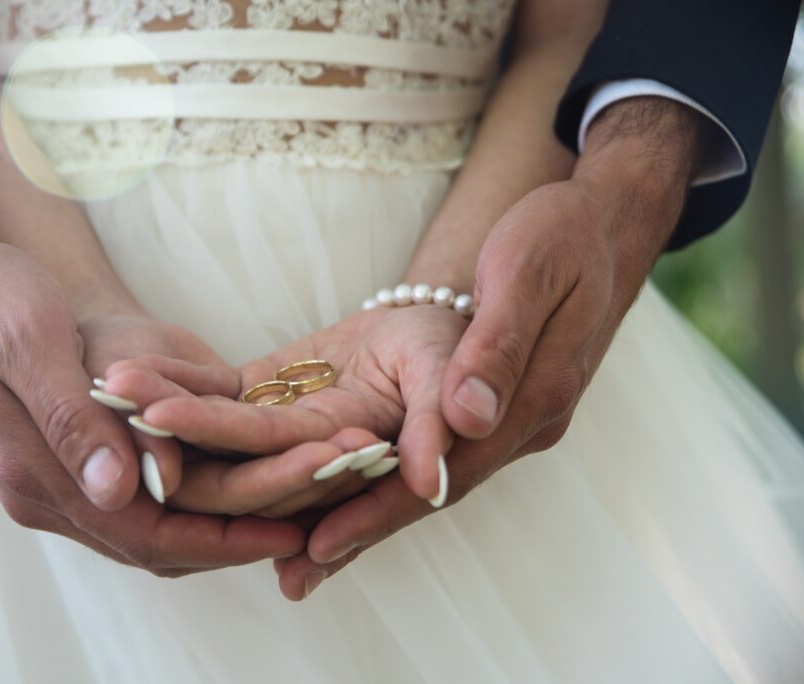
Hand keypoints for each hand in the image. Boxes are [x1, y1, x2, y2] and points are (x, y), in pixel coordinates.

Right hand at [0, 184, 303, 574]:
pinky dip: (196, 502)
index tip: (293, 528)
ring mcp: (56, 484)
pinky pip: (143, 504)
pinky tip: (241, 478)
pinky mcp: (68, 464)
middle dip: (242, 533)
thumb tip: (119, 491)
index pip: (146, 536)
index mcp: (35, 471)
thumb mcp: (27, 339)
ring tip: (298, 499)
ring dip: (226, 522)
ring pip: (155, 532)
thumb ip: (70, 416)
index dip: (224, 539)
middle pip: (160, 546)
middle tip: (318, 508)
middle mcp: (47, 495)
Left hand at [107, 303, 468, 505]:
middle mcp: (311, 458)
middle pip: (237, 458)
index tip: (170, 431)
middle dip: (176, 437)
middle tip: (117, 413)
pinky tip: (129, 365)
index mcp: (359, 460)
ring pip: (216, 429)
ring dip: (164, 408)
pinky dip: (177, 378)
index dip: (233, 452)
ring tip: (109, 383)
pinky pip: (218, 392)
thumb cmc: (458, 346)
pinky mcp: (267, 399)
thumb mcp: (453, 377)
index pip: (291, 466)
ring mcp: (283, 430)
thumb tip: (431, 485)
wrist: (437, 326)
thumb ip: (440, 428)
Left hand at [273, 97, 707, 598]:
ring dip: (372, 516)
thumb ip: (499, 345)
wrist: (600, 226)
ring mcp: (513, 419)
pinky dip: (392, 480)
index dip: (382, 509)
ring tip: (305, 553)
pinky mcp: (497, 408)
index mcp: (535, 395)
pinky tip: (351, 495)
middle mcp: (525, 423)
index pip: (450, 470)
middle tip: (294, 573)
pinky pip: (439, 454)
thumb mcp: (528, 271)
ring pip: (435, 480)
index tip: (324, 541)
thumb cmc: (559, 235)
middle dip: (365, 530)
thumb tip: (468, 420)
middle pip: (435, 490)